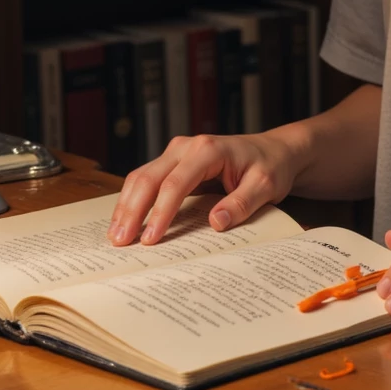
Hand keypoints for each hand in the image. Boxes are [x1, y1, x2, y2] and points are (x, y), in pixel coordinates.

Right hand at [105, 132, 303, 246]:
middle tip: (120, 242)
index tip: (150, 240)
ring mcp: (178, 152)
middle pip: (149, 178)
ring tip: (116, 236)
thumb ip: (242, 203)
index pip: (175, 184)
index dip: (160, 213)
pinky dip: (133, 200)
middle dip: (131, 211)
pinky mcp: (174, 162)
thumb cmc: (270, 166)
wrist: (274, 151)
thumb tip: (216, 222)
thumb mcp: (266, 185)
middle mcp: (187, 146)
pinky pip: (147, 179)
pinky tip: (126, 220)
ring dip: (126, 206)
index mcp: (208, 150)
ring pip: (142, 176)